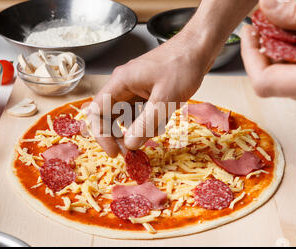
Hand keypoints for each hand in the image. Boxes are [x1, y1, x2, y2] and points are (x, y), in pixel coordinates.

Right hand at [88, 31, 207, 156]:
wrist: (198, 48)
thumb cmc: (182, 67)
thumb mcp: (165, 99)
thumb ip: (146, 124)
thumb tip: (129, 145)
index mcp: (120, 82)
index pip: (96, 111)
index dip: (101, 134)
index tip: (115, 152)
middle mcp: (123, 85)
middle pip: (108, 116)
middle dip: (118, 135)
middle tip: (133, 150)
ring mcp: (134, 87)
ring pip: (125, 116)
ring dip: (136, 128)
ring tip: (156, 128)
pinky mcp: (145, 91)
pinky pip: (138, 111)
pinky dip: (147, 120)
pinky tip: (162, 118)